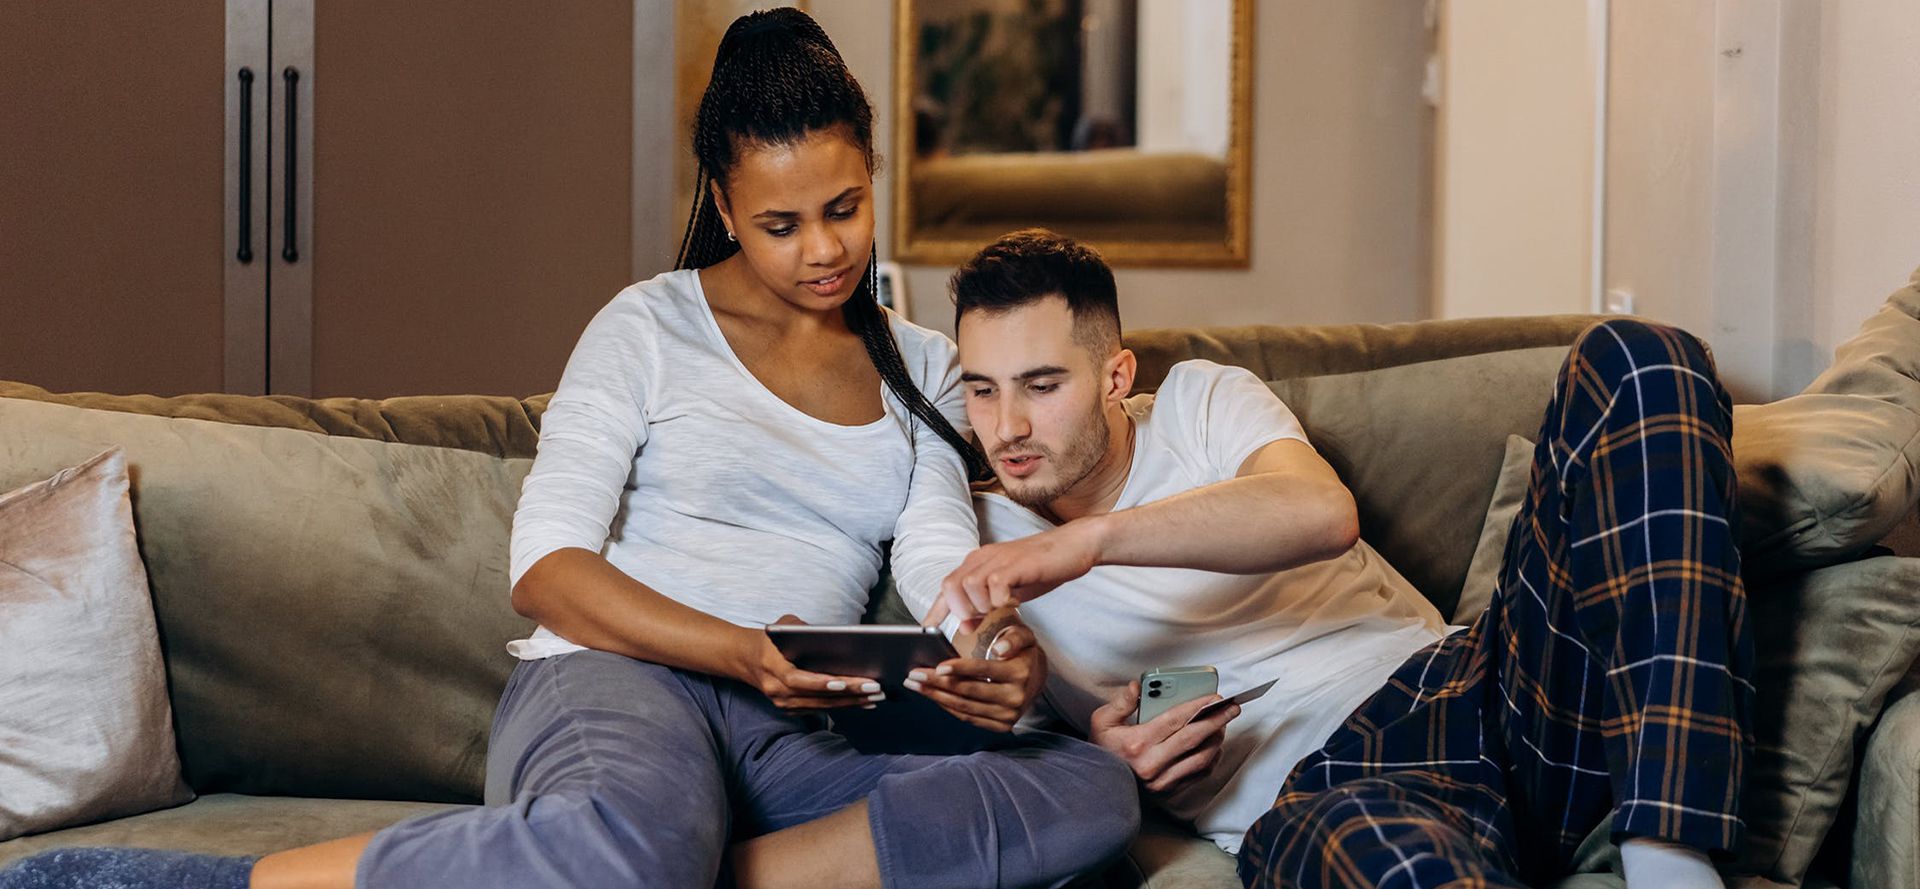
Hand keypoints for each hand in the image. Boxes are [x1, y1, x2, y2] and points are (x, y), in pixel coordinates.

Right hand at [737, 615, 882, 710]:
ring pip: (821, 706)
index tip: (842, 682)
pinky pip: (820, 709)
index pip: (796, 679)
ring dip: (851, 702)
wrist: (744, 659)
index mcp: (771, 666)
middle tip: (874, 688)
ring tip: (875, 696)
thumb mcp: (783, 625)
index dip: (819, 683)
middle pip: (815, 696)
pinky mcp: (791, 709)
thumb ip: (803, 628)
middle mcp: (776, 689)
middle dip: (847, 693)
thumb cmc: (770, 639)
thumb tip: (833, 635)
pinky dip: (843, 705)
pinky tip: (864, 702)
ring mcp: (783, 703)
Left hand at [904, 621, 1046, 731]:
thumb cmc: (1022, 651)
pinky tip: (932, 696)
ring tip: (915, 685)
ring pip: (965, 707)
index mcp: (1020, 674)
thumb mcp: (1023, 636)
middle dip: (938, 683)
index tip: (937, 667)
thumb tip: (999, 649)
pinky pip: (969, 717)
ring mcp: (1008, 715)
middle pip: (969, 691)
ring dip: (936, 697)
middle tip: (914, 675)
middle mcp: (1015, 698)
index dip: (959, 669)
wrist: (1037, 678)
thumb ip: (1013, 638)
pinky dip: (948, 707)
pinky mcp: (1001, 726)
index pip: (984, 671)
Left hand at [926, 520, 1102, 632]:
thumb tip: (965, 626)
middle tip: (979, 620)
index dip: (936, 609)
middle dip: (960, 609)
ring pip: (969, 585)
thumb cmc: (1040, 569)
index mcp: (978, 563)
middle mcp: (984, 558)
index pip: (948, 586)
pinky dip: (1001, 600)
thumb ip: (986, 606)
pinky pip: (996, 584)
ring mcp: (1000, 559)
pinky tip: (1015, 603)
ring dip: (981, 606)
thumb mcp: (1009, 591)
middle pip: (951, 584)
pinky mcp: (1017, 564)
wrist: (1073, 546)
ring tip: (1000, 609)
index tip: (927, 630)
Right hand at [1089, 681, 1238, 795]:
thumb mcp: (1101, 722)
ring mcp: (1162, 781)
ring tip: (1223, 724)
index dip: (1198, 706)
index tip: (1215, 697)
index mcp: (1137, 743)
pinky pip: (1198, 775)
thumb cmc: (1102, 751)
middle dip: (1217, 720)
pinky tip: (1214, 746)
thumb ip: (1121, 702)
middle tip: (1232, 707)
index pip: (1175, 720)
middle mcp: (1152, 764)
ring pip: (1201, 758)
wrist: (1099, 788)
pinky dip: (1211, 759)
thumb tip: (1137, 686)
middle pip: (1193, 738)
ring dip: (1216, 739)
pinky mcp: (1168, 792)